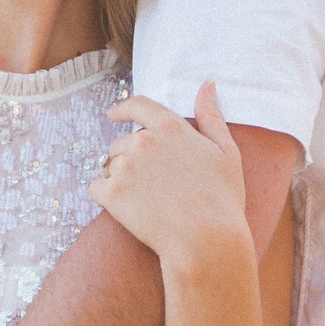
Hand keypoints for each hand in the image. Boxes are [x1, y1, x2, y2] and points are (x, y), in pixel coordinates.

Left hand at [88, 83, 249, 275]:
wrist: (206, 241)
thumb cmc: (222, 199)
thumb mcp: (226, 152)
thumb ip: (211, 116)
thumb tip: (207, 85)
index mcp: (170, 127)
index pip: (138, 105)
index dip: (123, 109)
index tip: (114, 115)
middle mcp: (144, 141)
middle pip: (123, 142)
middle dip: (131, 157)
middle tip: (153, 185)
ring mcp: (126, 166)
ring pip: (111, 165)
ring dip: (121, 178)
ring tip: (147, 200)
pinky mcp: (112, 193)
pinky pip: (98, 188)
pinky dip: (107, 198)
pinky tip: (129, 210)